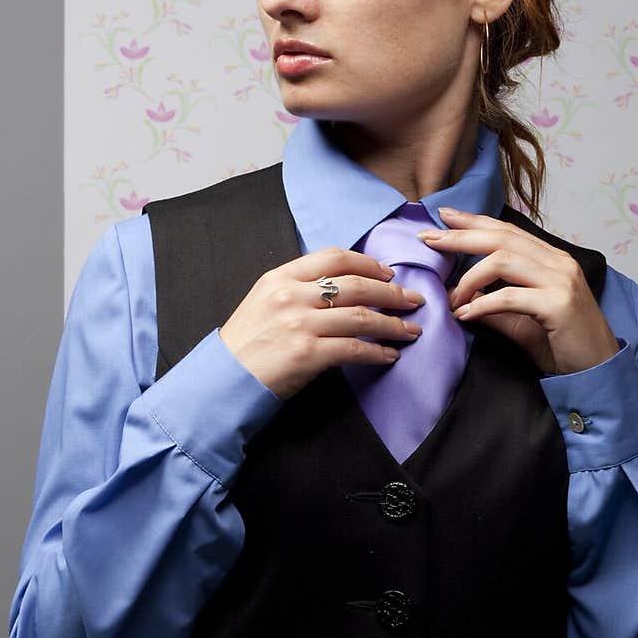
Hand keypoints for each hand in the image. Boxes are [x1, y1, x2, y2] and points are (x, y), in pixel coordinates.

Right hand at [218, 246, 425, 400]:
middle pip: (356, 285)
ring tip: (410, 330)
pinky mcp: (308, 354)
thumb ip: (297, 289)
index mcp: (281, 277)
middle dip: (392, 293)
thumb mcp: (263, 301)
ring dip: (393, 324)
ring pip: (361, 316)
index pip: (334, 257)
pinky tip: (389, 355)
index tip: (388, 273)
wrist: (223, 380)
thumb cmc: (245, 345)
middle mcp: (292, 295)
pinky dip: (378, 352)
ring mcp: (300, 324)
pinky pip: (355, 349)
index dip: (368, 263)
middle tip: (413, 301)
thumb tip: (341, 288)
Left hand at [417, 207, 620, 377]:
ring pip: (503, 260)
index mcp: (552, 260)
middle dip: (461, 236)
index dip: (474, 222)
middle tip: (429, 238)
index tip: (444, 217)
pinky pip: (509, 297)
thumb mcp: (522, 323)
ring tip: (451, 298)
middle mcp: (558, 263)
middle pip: (502, 238)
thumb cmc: (564, 346)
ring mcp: (561, 281)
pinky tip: (466, 315)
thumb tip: (461, 300)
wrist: (599, 372)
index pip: (508, 231)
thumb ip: (495, 307)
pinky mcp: (558, 305)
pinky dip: (482, 304)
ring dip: (469, 278)